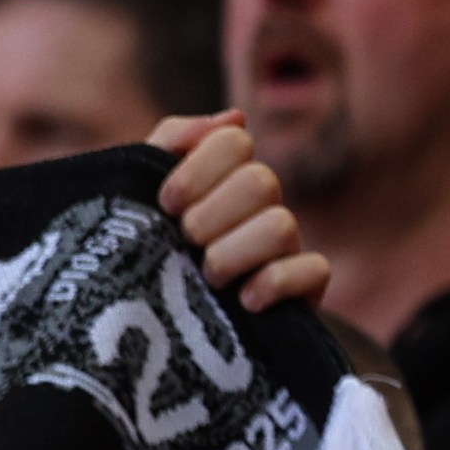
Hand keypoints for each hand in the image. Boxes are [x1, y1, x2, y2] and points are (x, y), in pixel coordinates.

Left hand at [148, 113, 325, 310]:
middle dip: (211, 216)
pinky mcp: (302, 293)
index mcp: (221, 179)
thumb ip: (171, 142)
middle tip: (184, 242)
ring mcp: (283, 250)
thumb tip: (233, 116)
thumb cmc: (136, 254)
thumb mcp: (135, 195)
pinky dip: (275, 283)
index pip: (233, 141)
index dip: (197, 169)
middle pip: (260, 181)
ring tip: (206, 278)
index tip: (165, 204)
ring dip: (234, 253)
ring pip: (282, 226)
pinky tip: (243, 300)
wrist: (138, 333)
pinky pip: (314, 270)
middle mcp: (259, 208)